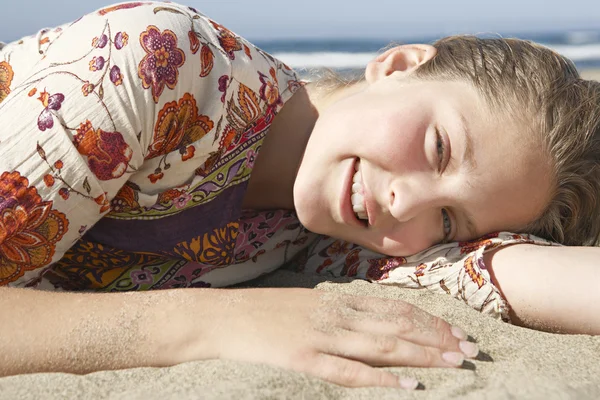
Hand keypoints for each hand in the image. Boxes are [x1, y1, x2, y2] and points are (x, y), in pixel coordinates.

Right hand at [185, 288, 477, 388]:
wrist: (222, 316)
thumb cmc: (263, 310)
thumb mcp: (306, 303)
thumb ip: (338, 309)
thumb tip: (368, 317)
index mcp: (338, 300)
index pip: (396, 308)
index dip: (429, 321)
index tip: (456, 332)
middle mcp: (338, 315)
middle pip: (398, 326)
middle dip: (437, 339)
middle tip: (470, 351)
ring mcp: (323, 337)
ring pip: (384, 346)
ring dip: (423, 355)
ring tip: (456, 364)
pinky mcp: (305, 359)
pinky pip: (350, 372)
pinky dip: (382, 380)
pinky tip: (409, 386)